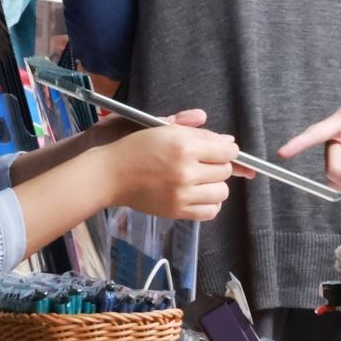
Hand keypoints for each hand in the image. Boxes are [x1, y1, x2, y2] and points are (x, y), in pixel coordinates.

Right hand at [101, 111, 241, 220]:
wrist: (111, 174)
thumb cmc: (136, 147)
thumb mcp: (166, 129)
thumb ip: (198, 132)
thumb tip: (227, 141)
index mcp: (184, 147)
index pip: (228, 151)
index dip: (227, 149)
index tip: (220, 150)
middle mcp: (186, 171)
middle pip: (226, 171)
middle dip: (219, 164)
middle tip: (204, 162)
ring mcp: (182, 194)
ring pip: (222, 192)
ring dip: (216, 185)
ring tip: (201, 179)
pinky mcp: (177, 211)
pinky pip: (210, 212)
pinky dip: (210, 204)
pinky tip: (199, 194)